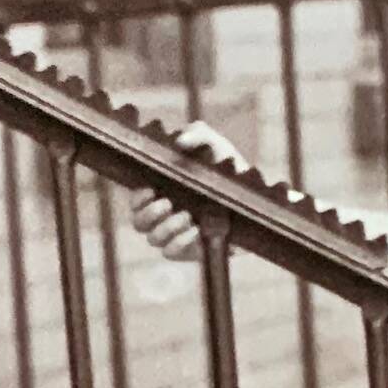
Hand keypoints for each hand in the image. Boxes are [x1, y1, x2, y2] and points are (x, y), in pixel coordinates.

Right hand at [125, 120, 255, 264]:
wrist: (253, 195)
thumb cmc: (224, 167)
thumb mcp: (213, 145)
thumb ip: (197, 134)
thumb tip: (181, 141)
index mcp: (159, 191)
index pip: (135, 201)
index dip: (137, 199)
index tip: (150, 190)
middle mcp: (162, 216)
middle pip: (138, 223)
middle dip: (150, 214)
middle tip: (168, 203)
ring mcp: (174, 235)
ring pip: (154, 239)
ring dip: (168, 227)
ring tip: (188, 216)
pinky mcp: (188, 250)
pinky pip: (171, 252)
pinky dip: (181, 242)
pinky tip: (197, 229)